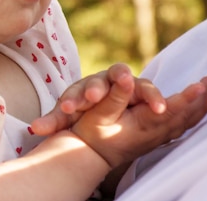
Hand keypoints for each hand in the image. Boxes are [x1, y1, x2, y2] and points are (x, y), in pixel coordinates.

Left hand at [31, 63, 166, 135]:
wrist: (102, 101)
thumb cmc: (83, 107)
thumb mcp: (67, 115)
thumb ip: (53, 121)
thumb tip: (34, 129)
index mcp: (88, 85)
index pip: (82, 88)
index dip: (76, 98)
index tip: (68, 109)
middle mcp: (110, 80)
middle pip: (111, 78)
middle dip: (108, 88)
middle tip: (98, 97)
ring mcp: (132, 85)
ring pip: (141, 85)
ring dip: (149, 95)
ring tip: (156, 108)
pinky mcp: (148, 94)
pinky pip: (159, 96)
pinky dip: (164, 102)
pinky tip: (171, 112)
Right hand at [71, 75, 206, 167]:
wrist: (89, 155)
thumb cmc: (92, 131)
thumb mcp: (98, 112)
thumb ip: (115, 96)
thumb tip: (128, 80)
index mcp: (142, 124)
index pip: (170, 109)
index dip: (187, 97)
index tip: (203, 86)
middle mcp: (153, 132)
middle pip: (183, 115)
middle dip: (200, 99)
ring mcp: (156, 137)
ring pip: (184, 123)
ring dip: (200, 109)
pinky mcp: (154, 139)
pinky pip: (179, 127)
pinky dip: (192, 118)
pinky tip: (197, 112)